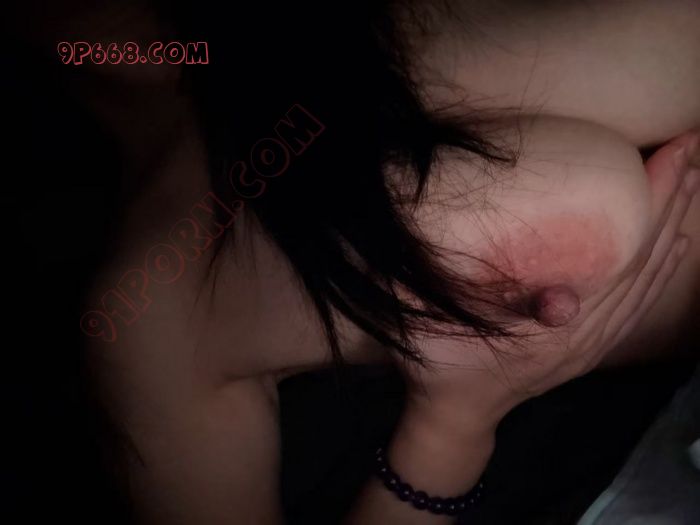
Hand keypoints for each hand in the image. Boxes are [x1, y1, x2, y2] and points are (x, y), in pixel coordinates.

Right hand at [399, 130, 699, 427]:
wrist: (457, 414)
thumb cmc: (444, 364)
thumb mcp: (442, 328)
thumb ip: (478, 304)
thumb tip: (538, 281)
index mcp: (563, 329)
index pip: (626, 256)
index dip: (651, 205)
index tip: (672, 154)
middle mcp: (589, 335)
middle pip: (646, 262)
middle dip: (672, 201)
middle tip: (692, 147)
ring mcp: (593, 342)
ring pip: (648, 280)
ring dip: (673, 227)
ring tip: (691, 179)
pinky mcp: (590, 345)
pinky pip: (639, 300)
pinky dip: (662, 266)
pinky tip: (675, 240)